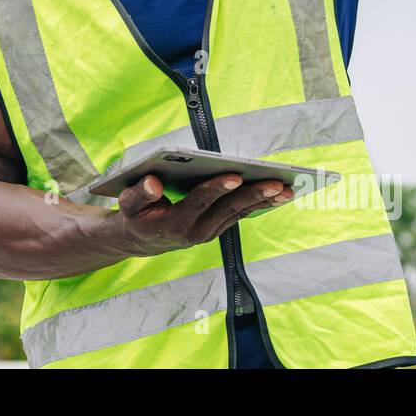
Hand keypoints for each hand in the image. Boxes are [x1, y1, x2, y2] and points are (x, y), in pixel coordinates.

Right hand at [116, 172, 293, 256]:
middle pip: (227, 209)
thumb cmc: (135, 214)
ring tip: (287, 188)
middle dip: (253, 195)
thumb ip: (139, 192)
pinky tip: (277, 193)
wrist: (141, 240)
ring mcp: (208, 233)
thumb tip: (152, 182)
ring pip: (239, 214)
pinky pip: (240, 216)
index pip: (199, 202)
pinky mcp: (216, 229)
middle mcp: (195, 232)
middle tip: (277, 183)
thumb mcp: (128, 203)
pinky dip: (259, 204)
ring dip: (264, 201)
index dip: (217, 188)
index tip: (235, 175)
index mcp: (174, 222)